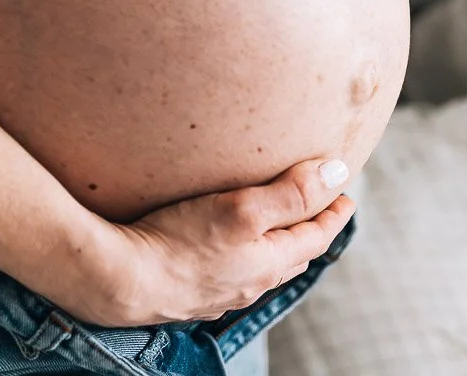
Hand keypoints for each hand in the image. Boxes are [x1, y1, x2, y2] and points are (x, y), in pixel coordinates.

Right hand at [62, 158, 354, 327]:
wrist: (119, 281)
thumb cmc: (180, 242)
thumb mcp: (242, 209)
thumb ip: (291, 192)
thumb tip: (339, 175)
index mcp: (270, 262)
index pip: (316, 236)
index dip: (333, 213)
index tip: (346, 196)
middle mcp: (249, 283)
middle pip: (292, 254)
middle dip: (309, 230)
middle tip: (319, 209)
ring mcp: (219, 292)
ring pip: (261, 267)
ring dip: (276, 246)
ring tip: (276, 228)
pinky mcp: (190, 292)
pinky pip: (230, 274)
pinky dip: (243, 257)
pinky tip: (225, 250)